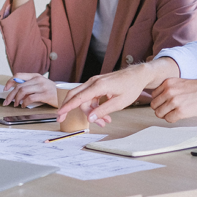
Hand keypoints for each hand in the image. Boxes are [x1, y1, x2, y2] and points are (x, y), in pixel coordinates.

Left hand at [2, 73, 57, 106]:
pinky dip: (24, 103)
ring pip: (23, 91)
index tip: (5, 89)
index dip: (10, 82)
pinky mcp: (46, 95)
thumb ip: (29, 85)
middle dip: (11, 95)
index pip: (18, 75)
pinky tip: (24, 106)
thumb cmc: (51, 91)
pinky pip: (30, 98)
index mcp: (35, 76)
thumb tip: (15, 91)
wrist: (65, 95)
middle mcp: (38, 79)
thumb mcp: (40, 84)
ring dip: (16, 99)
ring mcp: (42, 86)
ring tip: (16, 104)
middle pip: (19, 86)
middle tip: (7, 102)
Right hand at [57, 58, 178, 126]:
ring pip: (84, 99)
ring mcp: (95, 83)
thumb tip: (91, 118)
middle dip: (69, 108)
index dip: (67, 107)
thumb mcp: (119, 103)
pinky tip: (105, 115)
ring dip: (91, 112)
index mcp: (98, 86)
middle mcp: (93, 82)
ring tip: (105, 121)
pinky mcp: (97, 85)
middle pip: (75, 96)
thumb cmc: (130, 87)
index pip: (78, 97)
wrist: (137, 75)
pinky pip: (90, 97)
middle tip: (62, 119)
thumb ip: (103, 110)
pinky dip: (95, 107)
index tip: (59, 113)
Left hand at [150, 78, 196, 121]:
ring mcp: (174, 101)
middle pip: (154, 105)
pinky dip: (172, 120)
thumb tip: (161, 97)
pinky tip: (179, 117)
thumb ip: (170, 88)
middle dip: (160, 109)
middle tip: (168, 111)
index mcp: (168, 82)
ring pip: (159, 113)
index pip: (153, 95)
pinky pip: (168, 119)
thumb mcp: (182, 82)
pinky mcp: (180, 111)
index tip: (165, 103)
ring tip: (174, 114)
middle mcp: (169, 91)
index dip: (159, 101)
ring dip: (165, 115)